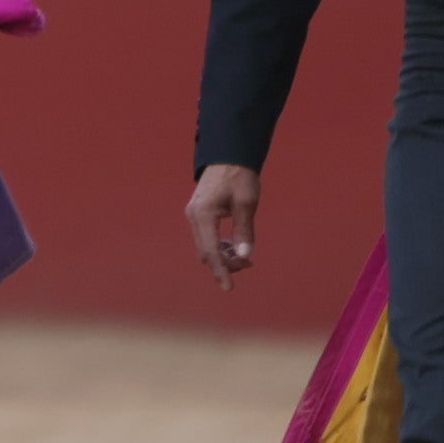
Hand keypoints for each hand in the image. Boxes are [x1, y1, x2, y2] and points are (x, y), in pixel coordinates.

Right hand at [185, 163, 261, 290]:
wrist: (229, 154)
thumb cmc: (239, 176)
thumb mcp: (246, 203)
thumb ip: (244, 230)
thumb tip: (245, 257)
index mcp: (203, 214)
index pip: (211, 251)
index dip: (221, 271)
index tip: (229, 288)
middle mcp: (194, 216)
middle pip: (206, 252)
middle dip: (226, 264)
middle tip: (249, 264)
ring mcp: (194, 215)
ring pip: (205, 246)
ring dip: (223, 256)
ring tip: (244, 257)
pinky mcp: (198, 213)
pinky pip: (205, 237)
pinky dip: (219, 246)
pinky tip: (234, 246)